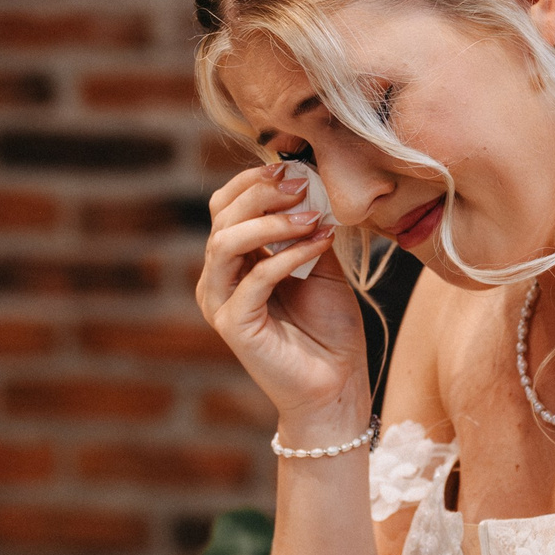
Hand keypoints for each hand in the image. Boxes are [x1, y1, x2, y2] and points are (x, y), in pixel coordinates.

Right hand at [196, 164, 366, 435]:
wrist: (336, 385)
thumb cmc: (328, 328)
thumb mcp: (320, 264)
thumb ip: (307, 228)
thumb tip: (309, 183)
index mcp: (234, 261)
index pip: (227, 205)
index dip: (255, 181)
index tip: (295, 169)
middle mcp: (219, 279)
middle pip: (221, 217)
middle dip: (261, 194)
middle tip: (301, 185)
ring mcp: (220, 302)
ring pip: (225, 242)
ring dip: (271, 222)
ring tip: (311, 216)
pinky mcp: (234, 326)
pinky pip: (253, 279)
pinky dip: (287, 255)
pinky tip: (318, 243)